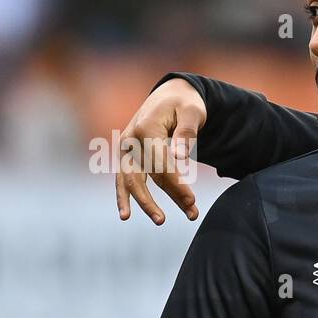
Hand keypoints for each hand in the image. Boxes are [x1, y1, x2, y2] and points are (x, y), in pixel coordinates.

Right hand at [116, 77, 205, 223]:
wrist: (169, 96)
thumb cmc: (184, 104)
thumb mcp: (192, 112)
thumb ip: (186, 133)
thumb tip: (179, 156)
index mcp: (145, 128)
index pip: (160, 163)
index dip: (177, 184)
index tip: (193, 201)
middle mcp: (130, 140)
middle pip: (144, 175)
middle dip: (167, 195)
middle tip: (190, 213)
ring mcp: (126, 149)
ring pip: (132, 181)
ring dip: (146, 202)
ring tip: (161, 221)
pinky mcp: (127, 156)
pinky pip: (124, 180)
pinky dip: (124, 197)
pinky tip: (125, 215)